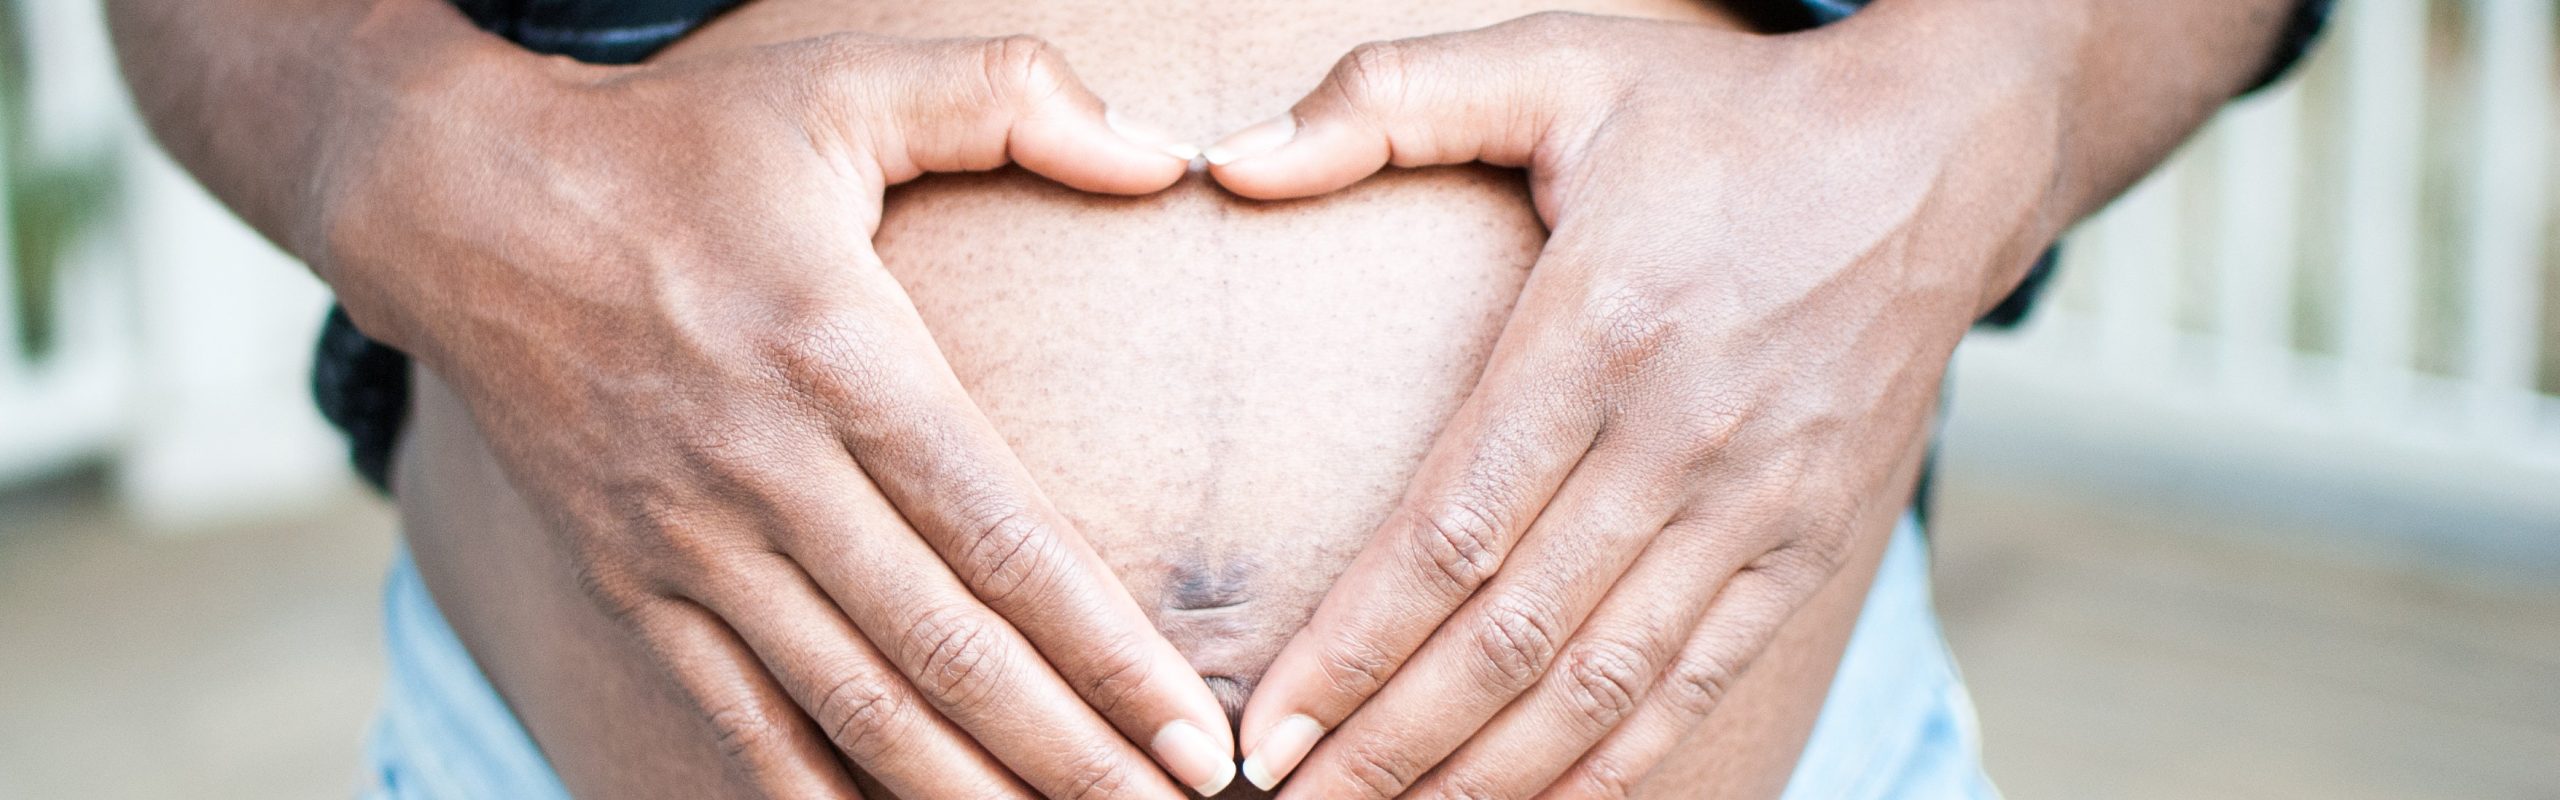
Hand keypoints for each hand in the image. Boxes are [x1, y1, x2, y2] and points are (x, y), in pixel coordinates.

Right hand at [310, 20, 1236, 799]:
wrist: (456, 201)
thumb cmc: (676, 144)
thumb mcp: (846, 84)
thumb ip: (1013, 97)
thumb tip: (1163, 149)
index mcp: (840, 357)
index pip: (1002, 538)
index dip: (1106, 650)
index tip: (1189, 732)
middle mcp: (766, 472)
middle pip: (943, 653)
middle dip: (1068, 754)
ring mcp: (689, 543)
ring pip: (851, 709)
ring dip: (965, 794)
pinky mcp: (629, 582)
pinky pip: (734, 721)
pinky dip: (813, 797)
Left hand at [1204, 10, 2062, 796]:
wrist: (1938, 156)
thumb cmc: (1726, 113)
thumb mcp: (1559, 61)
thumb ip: (1387, 99)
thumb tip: (1232, 162)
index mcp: (1599, 332)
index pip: (1455, 529)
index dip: (1355, 643)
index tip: (1269, 721)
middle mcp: (1679, 438)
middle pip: (1516, 636)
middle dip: (1392, 741)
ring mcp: (1755, 506)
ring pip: (1604, 685)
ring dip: (1489, 774)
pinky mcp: (1808, 545)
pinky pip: (1697, 682)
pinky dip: (1615, 765)